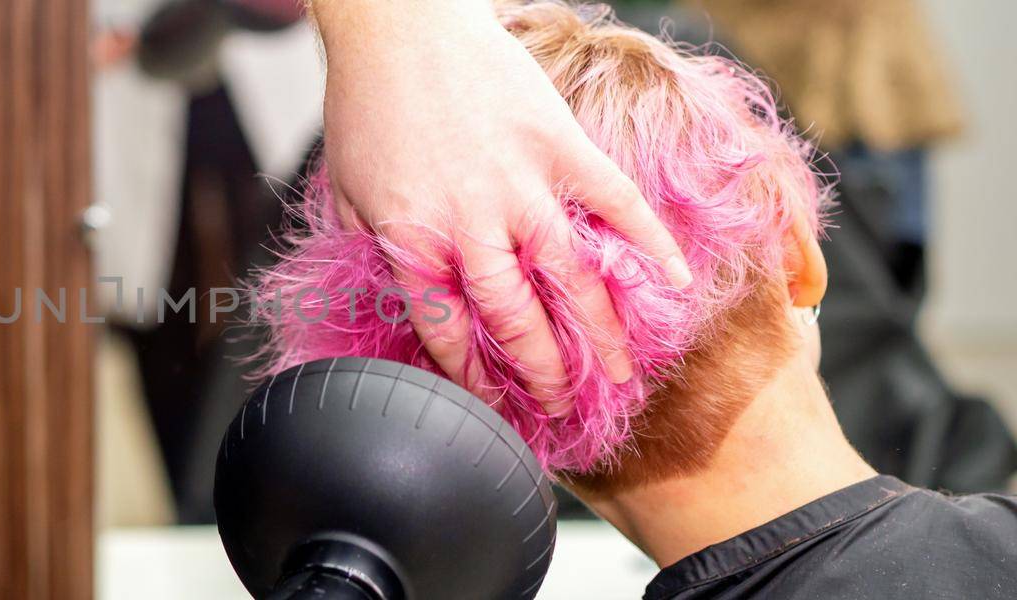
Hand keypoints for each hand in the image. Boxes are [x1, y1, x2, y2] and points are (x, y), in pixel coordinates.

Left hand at [314, 0, 690, 410]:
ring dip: (601, 332)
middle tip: (566, 406)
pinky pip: (616, 202)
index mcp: (412, 238)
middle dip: (545, 372)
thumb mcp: (346, 191)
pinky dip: (649, 242)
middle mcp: (471, 222)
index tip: (496, 404)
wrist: (399, 25)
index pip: (447, 330)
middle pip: (517, 318)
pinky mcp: (560, 143)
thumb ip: (376, 249)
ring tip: (621, 373)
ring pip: (571, 276)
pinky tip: (676, 280)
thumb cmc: (367, 104)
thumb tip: (396, 297)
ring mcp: (522, 183)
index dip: (475, 377)